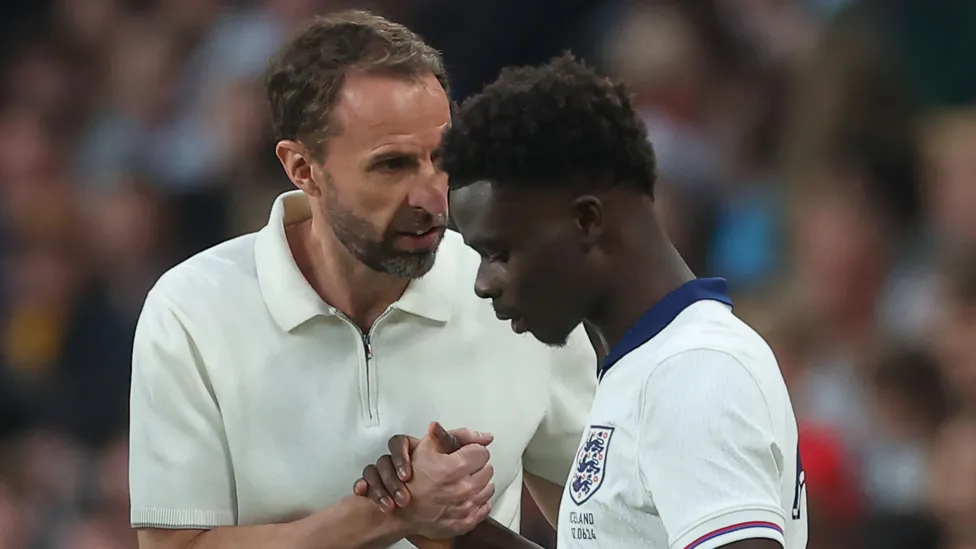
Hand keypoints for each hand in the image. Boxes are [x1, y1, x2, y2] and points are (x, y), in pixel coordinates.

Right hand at [353, 422, 495, 538]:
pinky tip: (466, 497)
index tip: (465, 454)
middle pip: (487, 470)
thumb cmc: (410, 479)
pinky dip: (477, 502)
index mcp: (456, 467)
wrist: (399, 509)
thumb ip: (458, 435)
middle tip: (463, 467)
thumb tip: (485, 436)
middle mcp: (463, 488)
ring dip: (478, 483)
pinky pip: (484, 509)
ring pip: (488, 489)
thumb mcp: (428, 446)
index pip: (482, 453)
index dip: (472, 451)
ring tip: (462, 481)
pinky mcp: (464, 523)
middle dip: (476, 466)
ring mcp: (465, 508)